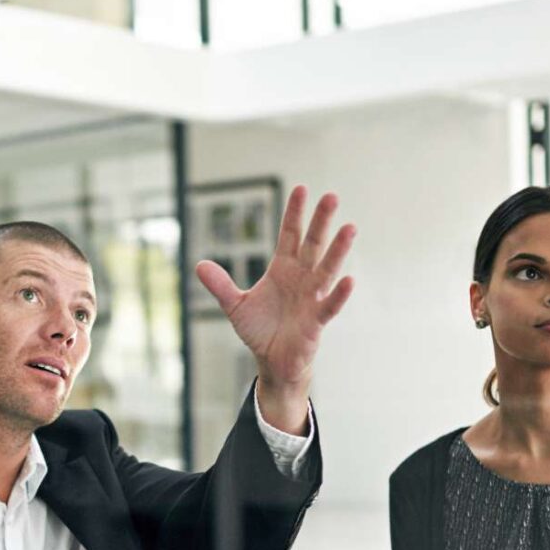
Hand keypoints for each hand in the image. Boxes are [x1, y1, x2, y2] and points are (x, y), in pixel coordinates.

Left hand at [195, 185, 355, 429]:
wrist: (271, 360)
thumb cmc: (259, 330)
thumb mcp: (235, 305)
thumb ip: (220, 285)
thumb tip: (199, 265)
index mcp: (282, 269)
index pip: (290, 235)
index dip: (294, 213)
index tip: (301, 189)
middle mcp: (301, 278)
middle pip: (313, 244)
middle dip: (321, 221)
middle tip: (331, 196)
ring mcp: (312, 297)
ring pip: (327, 269)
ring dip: (338, 250)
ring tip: (350, 228)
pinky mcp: (317, 320)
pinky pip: (330, 304)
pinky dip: (339, 294)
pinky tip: (349, 279)